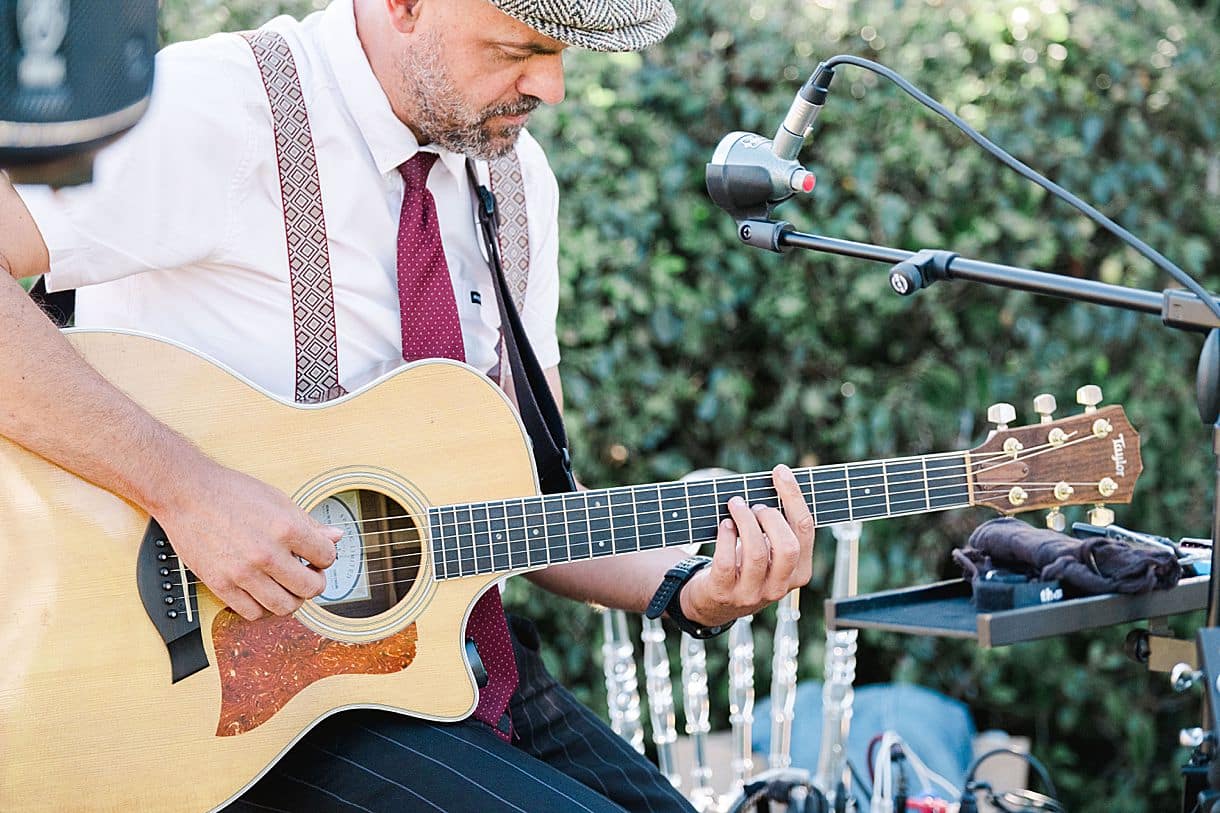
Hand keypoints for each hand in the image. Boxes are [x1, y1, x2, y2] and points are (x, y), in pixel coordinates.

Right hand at [155, 460, 339, 620]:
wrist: (186, 494)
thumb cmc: (231, 493)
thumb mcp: (278, 500)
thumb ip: (309, 523)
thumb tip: (336, 537)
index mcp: (286, 528)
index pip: (327, 557)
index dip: (326, 556)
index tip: (317, 554)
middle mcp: (266, 554)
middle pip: (310, 589)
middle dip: (314, 582)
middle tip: (307, 573)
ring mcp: (242, 573)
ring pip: (285, 607)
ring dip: (292, 598)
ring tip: (286, 585)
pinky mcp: (221, 585)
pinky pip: (253, 613)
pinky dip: (263, 607)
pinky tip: (263, 592)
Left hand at [679, 464, 814, 627]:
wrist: (714, 603)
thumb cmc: (746, 565)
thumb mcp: (770, 552)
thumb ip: (777, 527)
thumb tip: (775, 481)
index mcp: (799, 572)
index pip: (805, 531)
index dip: (793, 497)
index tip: (780, 472)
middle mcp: (780, 587)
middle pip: (787, 546)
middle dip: (770, 516)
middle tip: (753, 505)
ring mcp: (752, 594)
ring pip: (756, 553)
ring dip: (745, 521)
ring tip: (736, 505)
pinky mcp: (724, 593)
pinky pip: (727, 562)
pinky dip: (726, 537)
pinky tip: (724, 525)